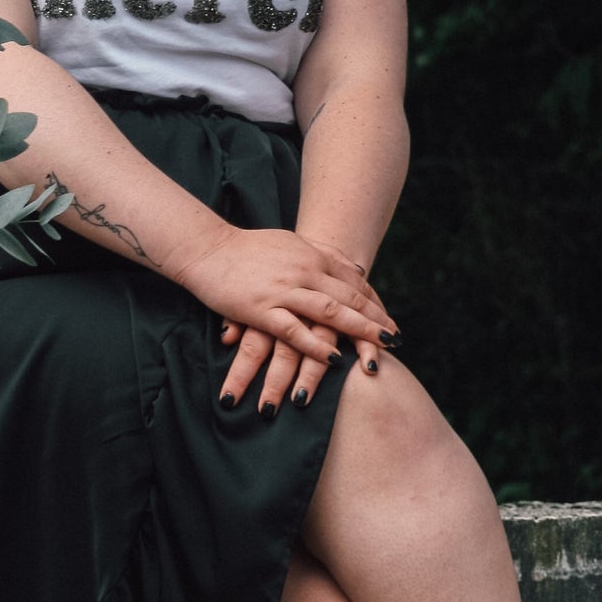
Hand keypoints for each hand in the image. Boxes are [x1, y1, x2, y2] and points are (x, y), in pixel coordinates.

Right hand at [172, 227, 395, 406]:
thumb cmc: (246, 248)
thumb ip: (319, 253)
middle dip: (375, 319)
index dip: (373, 302)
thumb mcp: (289, 242)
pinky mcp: (261, 309)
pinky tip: (334, 359)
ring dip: (359, 331)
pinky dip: (316, 345)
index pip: (352, 281)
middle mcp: (303, 271)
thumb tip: (351, 267)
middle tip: (396, 339)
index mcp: (310, 255)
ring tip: (380, 350)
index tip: (388, 320)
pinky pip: (294, 330)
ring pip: (330, 312)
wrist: (206, 249)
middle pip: (349, 297)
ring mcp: (283, 290)